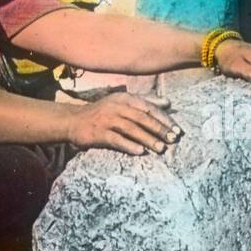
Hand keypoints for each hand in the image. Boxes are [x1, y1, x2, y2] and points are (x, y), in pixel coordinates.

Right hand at [66, 93, 180, 155]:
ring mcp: (107, 119)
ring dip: (148, 139)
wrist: (73, 120)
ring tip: (161, 148)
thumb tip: (168, 103)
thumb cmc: (103, 112)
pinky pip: (116, 140)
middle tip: (172, 139)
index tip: (177, 129)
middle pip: (142, 118)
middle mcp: (117, 106)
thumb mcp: (123, 102)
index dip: (164, 119)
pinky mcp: (98, 133)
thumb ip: (146, 101)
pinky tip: (140, 152)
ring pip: (131, 129)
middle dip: (159, 129)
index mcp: (125, 98)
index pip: (149, 107)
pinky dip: (128, 145)